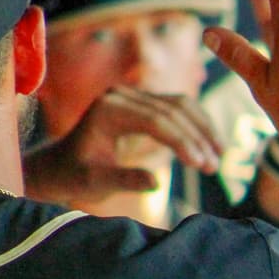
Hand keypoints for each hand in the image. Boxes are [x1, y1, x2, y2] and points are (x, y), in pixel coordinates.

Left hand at [22, 87, 223, 205]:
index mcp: (107, 109)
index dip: (182, 142)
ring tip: (218, 158)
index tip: (201, 165)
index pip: (156, 120)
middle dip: (198, 138)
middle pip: (173, 109)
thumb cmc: (74, 176)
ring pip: (182, 105)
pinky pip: (179, 108)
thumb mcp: (94, 183)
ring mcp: (134, 96)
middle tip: (213, 166)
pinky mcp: (144, 102)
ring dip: (204, 130)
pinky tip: (210, 147)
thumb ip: (122, 180)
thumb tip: (155, 182)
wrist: (60, 166)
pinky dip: (198, 126)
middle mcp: (121, 95)